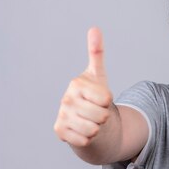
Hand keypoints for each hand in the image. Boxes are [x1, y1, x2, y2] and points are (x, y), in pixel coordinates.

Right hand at [54, 27, 112, 146]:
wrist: (85, 118)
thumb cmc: (94, 97)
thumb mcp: (98, 76)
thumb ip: (96, 53)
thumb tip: (94, 28)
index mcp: (76, 84)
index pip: (106, 99)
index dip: (109, 101)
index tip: (101, 98)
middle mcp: (65, 99)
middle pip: (101, 115)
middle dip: (104, 116)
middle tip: (96, 112)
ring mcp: (61, 116)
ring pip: (94, 129)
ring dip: (97, 128)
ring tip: (90, 121)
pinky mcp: (60, 131)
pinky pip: (85, 140)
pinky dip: (89, 139)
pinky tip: (82, 130)